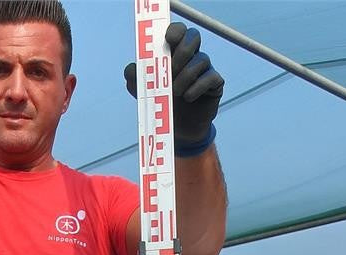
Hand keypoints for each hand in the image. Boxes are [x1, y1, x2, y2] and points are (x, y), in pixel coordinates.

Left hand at [124, 22, 224, 154]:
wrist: (177, 132)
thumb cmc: (162, 106)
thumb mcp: (143, 93)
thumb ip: (135, 79)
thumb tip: (131, 69)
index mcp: (174, 53)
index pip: (178, 31)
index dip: (175, 31)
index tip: (168, 40)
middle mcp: (191, 57)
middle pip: (193, 36)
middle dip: (182, 51)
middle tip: (170, 70)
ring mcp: (205, 70)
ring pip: (202, 58)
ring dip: (186, 75)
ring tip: (175, 92)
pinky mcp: (215, 84)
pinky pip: (211, 77)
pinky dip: (197, 87)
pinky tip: (188, 97)